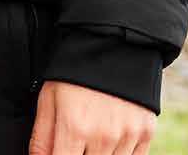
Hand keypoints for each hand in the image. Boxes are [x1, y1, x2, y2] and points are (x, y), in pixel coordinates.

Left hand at [28, 79, 155, 154]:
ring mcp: (127, 136)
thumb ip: (41, 137)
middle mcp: (103, 136)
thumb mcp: (48, 98)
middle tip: (76, 139)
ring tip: (91, 135)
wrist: (112, 45)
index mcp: (75, 126)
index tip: (60, 149)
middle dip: (79, 154)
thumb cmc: (73, 72)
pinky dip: (120, 154)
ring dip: (99, 154)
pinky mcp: (145, 134)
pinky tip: (110, 138)